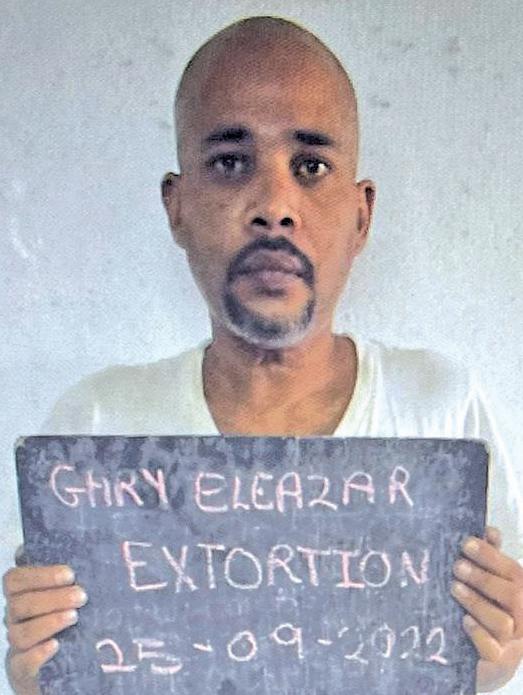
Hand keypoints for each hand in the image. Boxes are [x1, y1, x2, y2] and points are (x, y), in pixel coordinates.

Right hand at [3, 548, 87, 694]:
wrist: (69, 660)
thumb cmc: (74, 615)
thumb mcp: (74, 592)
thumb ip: (74, 575)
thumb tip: (99, 547)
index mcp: (24, 593)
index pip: (16, 578)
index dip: (40, 575)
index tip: (70, 573)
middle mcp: (16, 617)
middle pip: (20, 604)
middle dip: (52, 598)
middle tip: (81, 595)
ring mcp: (18, 644)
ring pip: (20, 633)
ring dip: (48, 622)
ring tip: (74, 617)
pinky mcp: (22, 669)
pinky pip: (22, 662)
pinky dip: (38, 653)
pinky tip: (56, 645)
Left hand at [451, 526, 522, 691]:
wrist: (476, 661)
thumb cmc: (481, 615)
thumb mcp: (485, 586)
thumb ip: (489, 561)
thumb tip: (490, 530)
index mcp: (521, 597)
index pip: (514, 573)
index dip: (491, 556)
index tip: (465, 543)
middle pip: (514, 596)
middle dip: (484, 578)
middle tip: (457, 566)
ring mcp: (513, 646)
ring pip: (503, 622)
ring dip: (477, 602)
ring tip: (454, 588)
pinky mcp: (499, 665)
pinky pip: (493, 650)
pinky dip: (478, 634)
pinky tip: (464, 622)